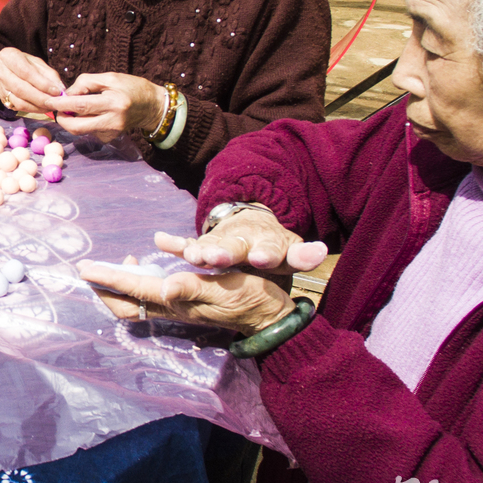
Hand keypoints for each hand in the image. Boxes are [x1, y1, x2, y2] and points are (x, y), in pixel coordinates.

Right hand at [0, 48, 65, 115]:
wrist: (5, 67)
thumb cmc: (24, 63)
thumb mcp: (37, 63)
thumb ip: (49, 75)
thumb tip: (61, 89)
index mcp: (8, 57)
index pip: (26, 72)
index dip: (42, 84)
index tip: (56, 91)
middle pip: (21, 89)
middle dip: (40, 98)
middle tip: (54, 103)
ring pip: (18, 102)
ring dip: (37, 107)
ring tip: (50, 106)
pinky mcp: (0, 98)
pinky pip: (17, 107)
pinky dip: (31, 110)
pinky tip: (41, 108)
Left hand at [47, 72, 165, 141]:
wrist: (151, 106)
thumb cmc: (130, 87)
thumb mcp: (110, 77)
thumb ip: (86, 83)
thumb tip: (66, 94)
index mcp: (113, 103)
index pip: (81, 105)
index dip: (62, 104)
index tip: (49, 101)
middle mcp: (112, 121)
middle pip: (76, 126)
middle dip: (62, 118)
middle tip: (57, 108)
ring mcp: (111, 133)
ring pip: (80, 130)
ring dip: (71, 120)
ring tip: (75, 107)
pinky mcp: (109, 138)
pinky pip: (88, 131)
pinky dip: (83, 122)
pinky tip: (91, 114)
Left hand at [80, 259, 296, 335]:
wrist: (271, 316)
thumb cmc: (251, 298)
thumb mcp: (226, 289)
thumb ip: (194, 288)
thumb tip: (165, 287)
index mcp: (177, 302)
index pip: (133, 290)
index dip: (108, 279)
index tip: (85, 269)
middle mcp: (171, 308)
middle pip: (124, 306)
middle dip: (104, 289)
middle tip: (90, 269)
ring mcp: (177, 309)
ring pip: (134, 304)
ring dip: (118, 286)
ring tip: (117, 264)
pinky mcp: (185, 305)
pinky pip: (149, 298)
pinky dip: (136, 283)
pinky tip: (144, 266)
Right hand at [154, 211, 327, 272]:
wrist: (252, 224)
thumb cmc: (272, 246)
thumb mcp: (290, 251)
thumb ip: (303, 256)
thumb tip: (321, 251)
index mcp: (267, 243)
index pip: (268, 250)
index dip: (265, 253)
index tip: (261, 258)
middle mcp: (241, 240)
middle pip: (232, 247)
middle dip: (223, 253)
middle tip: (214, 258)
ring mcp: (220, 241)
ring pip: (208, 246)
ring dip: (199, 251)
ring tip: (191, 257)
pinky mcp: (203, 243)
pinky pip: (186, 243)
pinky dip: (175, 243)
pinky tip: (162, 240)